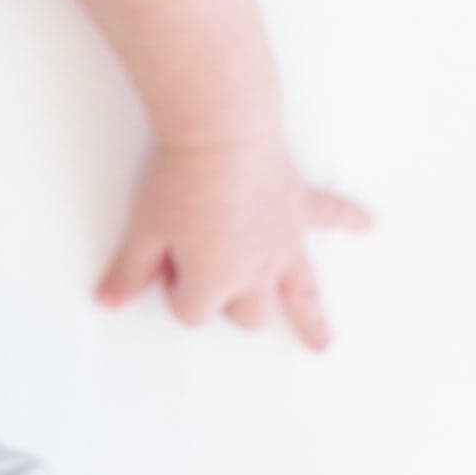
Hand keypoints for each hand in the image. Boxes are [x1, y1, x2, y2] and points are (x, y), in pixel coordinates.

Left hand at [94, 132, 371, 349]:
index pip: (193, 311)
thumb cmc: (179, 182)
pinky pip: (331, 214)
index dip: (174, 291)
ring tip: (322, 342)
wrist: (220, 132)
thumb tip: (108, 301)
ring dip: (311, 315)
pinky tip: (366, 223)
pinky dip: (348, 218)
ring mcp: (284, 241)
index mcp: (216, 281)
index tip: (164, 263)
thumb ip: (130, 271)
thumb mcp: (144, 230)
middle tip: (210, 275)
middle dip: (231, 305)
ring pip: (301, 291)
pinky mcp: (298, 205)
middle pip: (249, 313)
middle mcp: (257, 271)